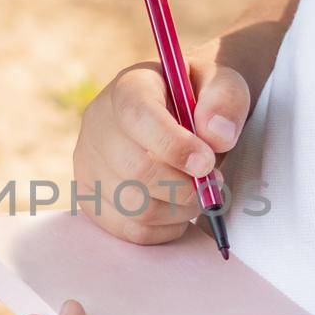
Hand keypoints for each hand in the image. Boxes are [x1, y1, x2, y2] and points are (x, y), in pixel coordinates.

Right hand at [72, 55, 249, 244]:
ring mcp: (88, 163)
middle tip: (212, 183)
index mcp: (129, 88)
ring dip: (178, 210)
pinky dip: (164, 228)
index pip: (137, 117)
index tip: (207, 164)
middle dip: (184, 187)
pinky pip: (130, 230)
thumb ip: (226, 101)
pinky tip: (177, 208)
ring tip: (196, 194)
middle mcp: (98, 123)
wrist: (178, 115)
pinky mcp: (90, 197)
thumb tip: (217, 136)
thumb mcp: (222, 84)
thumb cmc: (200, 100)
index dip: (173, 146)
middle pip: (135, 170)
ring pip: (134, 207)